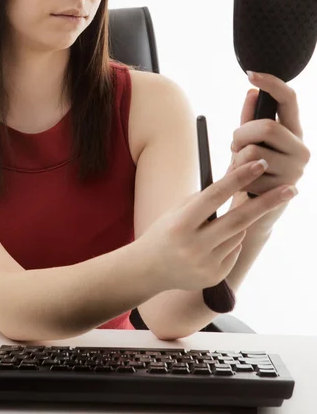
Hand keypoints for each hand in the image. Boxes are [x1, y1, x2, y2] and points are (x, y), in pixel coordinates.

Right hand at [139, 159, 297, 293]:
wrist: (149, 270)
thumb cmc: (165, 231)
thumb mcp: (177, 211)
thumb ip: (205, 199)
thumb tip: (238, 179)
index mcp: (180, 223)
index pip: (215, 196)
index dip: (238, 178)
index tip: (260, 164)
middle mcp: (193, 246)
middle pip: (239, 220)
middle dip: (267, 202)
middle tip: (291, 188)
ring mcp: (205, 264)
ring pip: (238, 234)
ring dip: (237, 224)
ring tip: (212, 228)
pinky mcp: (214, 277)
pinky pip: (235, 251)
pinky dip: (229, 243)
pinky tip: (209, 247)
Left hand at [227, 71, 310, 233]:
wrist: (253, 210)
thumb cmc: (249, 170)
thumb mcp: (247, 141)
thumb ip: (249, 118)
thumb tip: (250, 92)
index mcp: (294, 131)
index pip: (289, 99)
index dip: (271, 83)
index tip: (250, 74)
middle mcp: (301, 149)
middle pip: (267, 127)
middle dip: (241, 135)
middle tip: (234, 145)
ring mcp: (295, 170)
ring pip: (254, 152)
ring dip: (237, 159)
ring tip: (239, 168)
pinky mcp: (284, 190)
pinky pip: (251, 176)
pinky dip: (239, 179)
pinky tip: (245, 185)